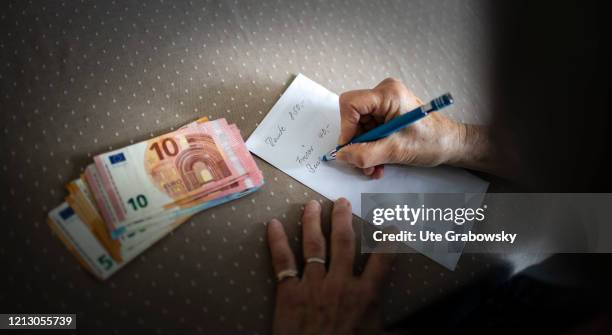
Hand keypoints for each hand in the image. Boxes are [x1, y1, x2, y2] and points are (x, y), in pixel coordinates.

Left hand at [267, 199, 394, 334]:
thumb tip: (410, 333)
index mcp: (366, 295)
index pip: (382, 260)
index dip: (389, 241)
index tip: (391, 225)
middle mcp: (340, 282)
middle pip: (344, 242)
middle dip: (343, 218)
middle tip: (341, 201)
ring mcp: (313, 284)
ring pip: (315, 245)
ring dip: (313, 222)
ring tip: (312, 204)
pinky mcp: (289, 292)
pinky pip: (282, 262)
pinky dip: (277, 242)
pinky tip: (273, 224)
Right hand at [336, 78, 474, 177]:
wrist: (450, 144)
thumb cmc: (433, 141)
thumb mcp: (395, 151)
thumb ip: (364, 154)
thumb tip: (342, 155)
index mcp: (388, 94)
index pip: (350, 104)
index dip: (346, 128)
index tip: (350, 147)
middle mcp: (384, 94)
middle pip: (353, 117)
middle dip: (357, 143)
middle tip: (363, 162)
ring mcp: (385, 104)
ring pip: (359, 127)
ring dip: (364, 150)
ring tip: (374, 166)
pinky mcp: (386, 114)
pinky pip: (368, 131)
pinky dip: (370, 147)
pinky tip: (379, 161)